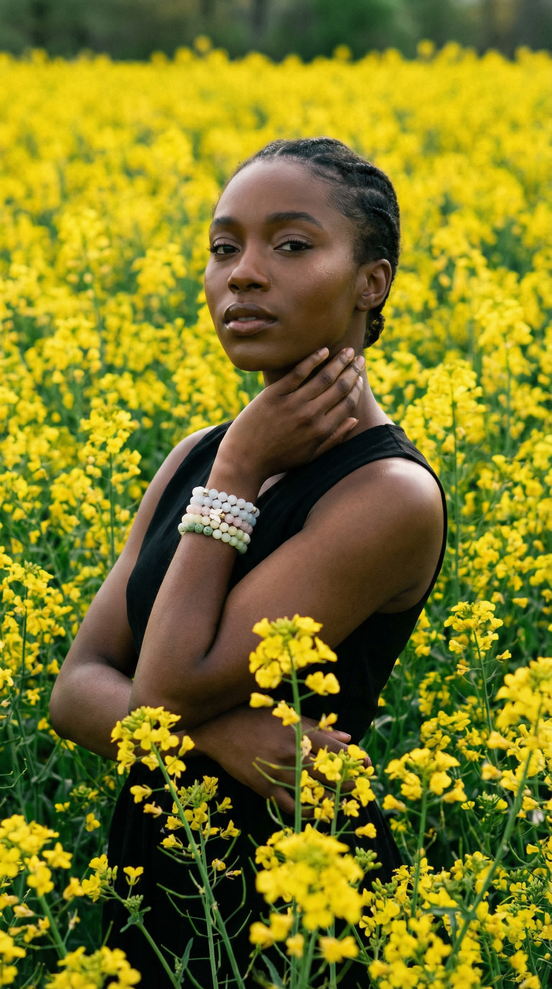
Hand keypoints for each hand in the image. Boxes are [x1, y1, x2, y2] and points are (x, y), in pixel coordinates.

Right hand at [190, 705, 362, 814]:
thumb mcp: (288, 716)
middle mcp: (291, 754)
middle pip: (328, 772)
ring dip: (331, 799)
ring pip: (312, 792)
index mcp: (298, 733)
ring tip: (344, 802)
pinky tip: (316, 811)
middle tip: (361, 786)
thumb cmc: (256, 718)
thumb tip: (348, 737)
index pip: (334, 749)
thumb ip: (318, 727)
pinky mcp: (265, 787)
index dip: (354, 758)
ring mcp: (278, 773)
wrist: (220, 729)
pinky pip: (290, 804)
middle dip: (348, 781)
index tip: (367, 764)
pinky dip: (305, 809)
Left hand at [217, 347, 364, 483]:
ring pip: (324, 377)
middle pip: (340, 387)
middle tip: (360, 359)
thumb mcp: (310, 455)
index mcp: (321, 431)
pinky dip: (314, 359)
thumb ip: (334, 438)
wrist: (244, 460)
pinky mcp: (275, 394)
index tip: (359, 377)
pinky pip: (299, 372)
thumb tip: (355, 420)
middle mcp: (311, 416)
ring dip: (339, 361)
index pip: (348, 404)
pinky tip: (324, 350)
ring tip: (348, 351)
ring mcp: (293, 404)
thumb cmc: (278, 459)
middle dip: (353, 371)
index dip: (357, 388)